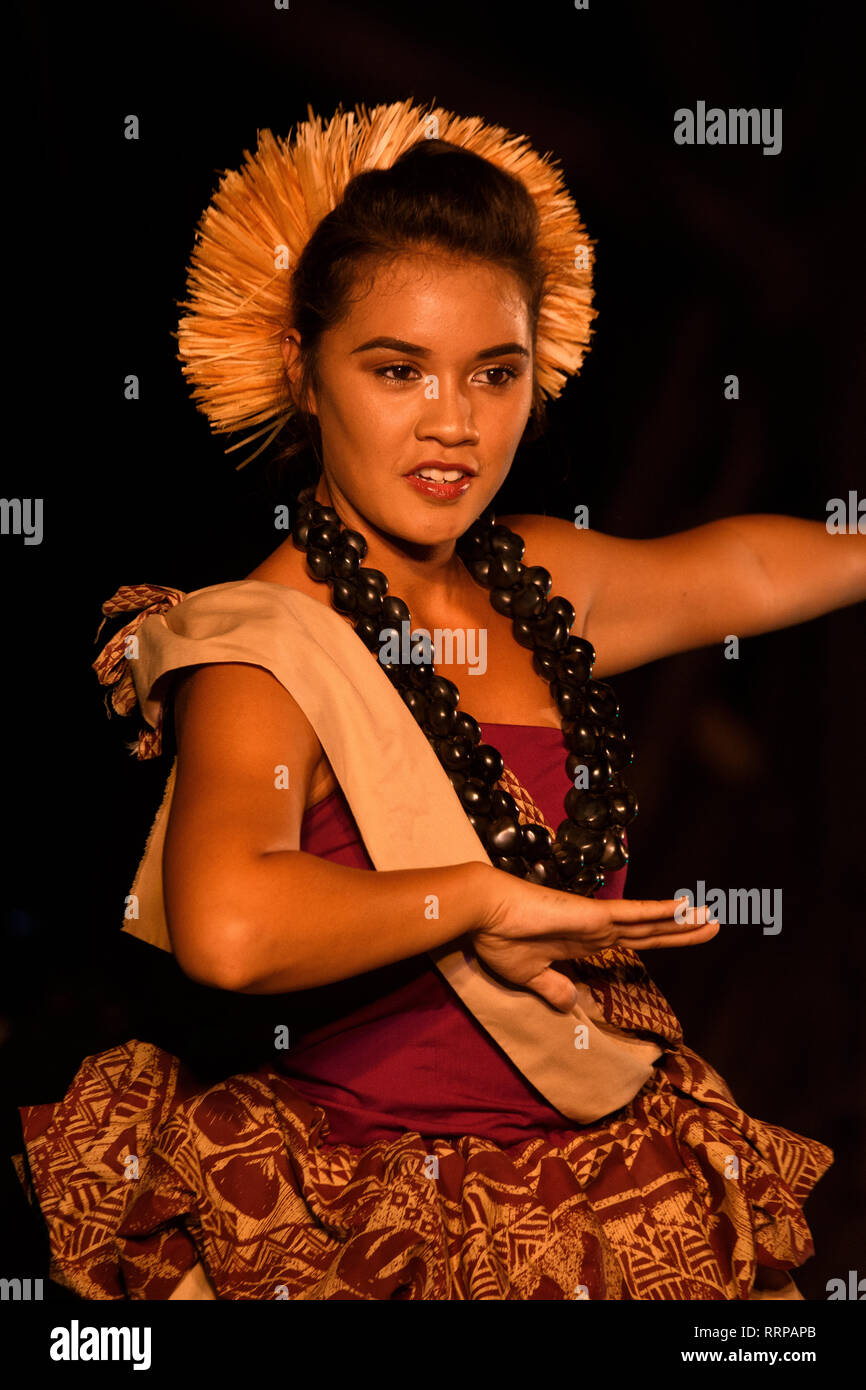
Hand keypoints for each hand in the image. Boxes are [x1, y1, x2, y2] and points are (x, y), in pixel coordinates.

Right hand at [471, 868, 718, 1011]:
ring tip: (713, 917)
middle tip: (714, 925)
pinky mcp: (594, 915)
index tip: (679, 940)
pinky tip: (687, 909)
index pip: (631, 943)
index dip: (657, 940)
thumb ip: (553, 988)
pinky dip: (662, 911)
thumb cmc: (500, 939)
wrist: (484, 913)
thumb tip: (572, 1004)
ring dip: (683, 922)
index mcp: (583, 943)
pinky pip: (636, 914)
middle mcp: (597, 929)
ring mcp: (598, 921)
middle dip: (682, 932)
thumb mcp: (529, 975)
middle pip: (650, 932)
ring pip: (650, 922)